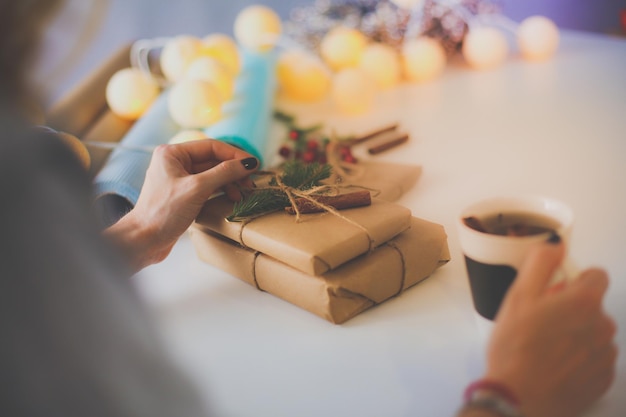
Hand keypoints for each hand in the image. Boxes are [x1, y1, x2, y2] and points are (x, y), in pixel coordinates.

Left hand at [105, 139, 257, 270]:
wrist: (144, 241)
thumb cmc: (163, 212)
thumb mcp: (197, 189)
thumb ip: (224, 173)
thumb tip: (249, 163)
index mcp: (172, 153)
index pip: (211, 146)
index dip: (235, 155)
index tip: (254, 164)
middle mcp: (175, 163)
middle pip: (213, 160)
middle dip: (233, 170)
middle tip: (250, 182)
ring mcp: (179, 179)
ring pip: (212, 175)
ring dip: (229, 182)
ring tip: (243, 193)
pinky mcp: (183, 195)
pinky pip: (208, 187)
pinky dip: (221, 191)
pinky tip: (231, 198)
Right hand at [484, 242, 617, 416]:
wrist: (518, 396)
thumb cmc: (515, 348)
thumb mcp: (518, 296)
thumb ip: (539, 264)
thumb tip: (554, 245)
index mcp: (583, 302)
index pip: (596, 275)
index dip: (573, 279)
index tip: (553, 290)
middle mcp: (601, 327)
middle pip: (592, 305)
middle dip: (570, 308)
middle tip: (540, 321)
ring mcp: (604, 355)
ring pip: (594, 332)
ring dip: (575, 333)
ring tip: (545, 345)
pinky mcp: (601, 379)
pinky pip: (595, 359)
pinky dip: (579, 358)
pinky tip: (554, 363)